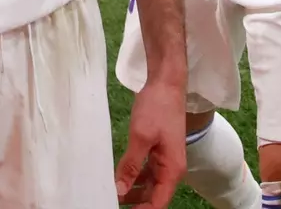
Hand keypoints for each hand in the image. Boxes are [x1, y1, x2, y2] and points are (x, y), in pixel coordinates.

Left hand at [115, 77, 185, 207]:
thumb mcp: (141, 137)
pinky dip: (132, 177)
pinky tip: (117, 179)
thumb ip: (131, 165)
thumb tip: (120, 191)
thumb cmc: (157, 108)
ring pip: (148, 184)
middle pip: (153, 196)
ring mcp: (164, 160)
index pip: (158, 203)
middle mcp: (170, 169)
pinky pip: (145, 171)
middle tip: (109, 202)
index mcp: (172, 170)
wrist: (166, 83)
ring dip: (131, 191)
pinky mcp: (157, 151)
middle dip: (134, 203)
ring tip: (109, 195)